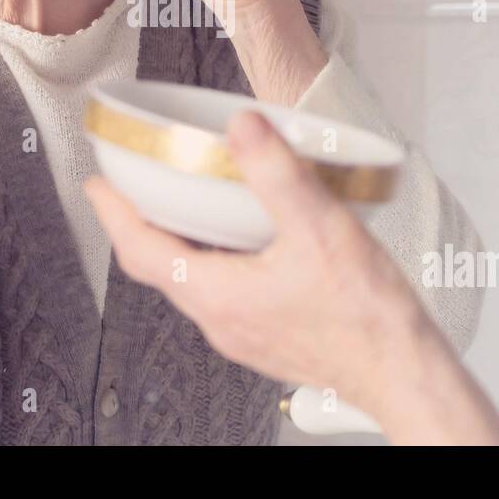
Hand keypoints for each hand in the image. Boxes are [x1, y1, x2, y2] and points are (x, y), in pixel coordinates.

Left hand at [85, 110, 498, 444]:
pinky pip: (222, 293)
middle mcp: (220, 320)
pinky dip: (215, 260)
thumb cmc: (365, 315)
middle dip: (140, 223)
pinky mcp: (266, 337)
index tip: (97, 185)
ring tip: (184, 204)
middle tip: (132, 188)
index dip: (114, 213)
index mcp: (217, 294)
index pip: (141, 251)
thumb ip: (277, 173)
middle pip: (159, 267)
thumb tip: (243, 127)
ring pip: (191, 281)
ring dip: (179, 242)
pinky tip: (245, 241)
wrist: (401, 371)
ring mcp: (242, 334)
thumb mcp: (319, 228)